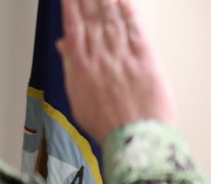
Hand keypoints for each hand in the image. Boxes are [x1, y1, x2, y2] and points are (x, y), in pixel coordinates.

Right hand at [57, 0, 175, 142]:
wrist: (135, 143)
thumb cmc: (108, 127)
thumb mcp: (79, 100)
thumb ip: (72, 68)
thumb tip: (65, 45)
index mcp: (81, 67)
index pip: (73, 26)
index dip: (70, 5)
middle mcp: (100, 58)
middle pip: (92, 17)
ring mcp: (123, 59)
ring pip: (112, 19)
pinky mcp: (146, 62)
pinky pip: (136, 30)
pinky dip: (129, 11)